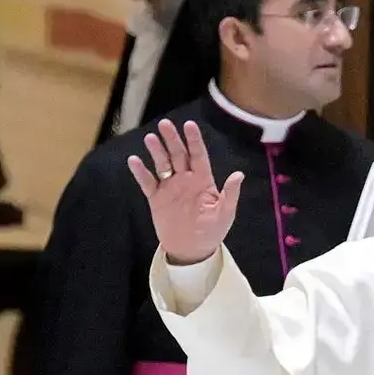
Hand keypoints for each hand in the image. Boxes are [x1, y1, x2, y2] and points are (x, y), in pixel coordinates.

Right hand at [128, 119, 243, 266]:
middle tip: (165, 124)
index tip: (189, 125)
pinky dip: (141, 172)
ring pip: (162, 164)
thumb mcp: (225, 214)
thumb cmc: (212, 231)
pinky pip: (147, 182)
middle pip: (178, 154)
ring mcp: (170, 187)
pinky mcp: (156, 198)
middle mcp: (185, 179)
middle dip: (172, 139)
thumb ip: (230, 194)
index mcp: (203, 180)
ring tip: (150, 138)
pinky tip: (134, 160)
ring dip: (156, 151)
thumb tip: (239, 175)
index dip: (194, 140)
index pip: (198, 155)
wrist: (192, 250)